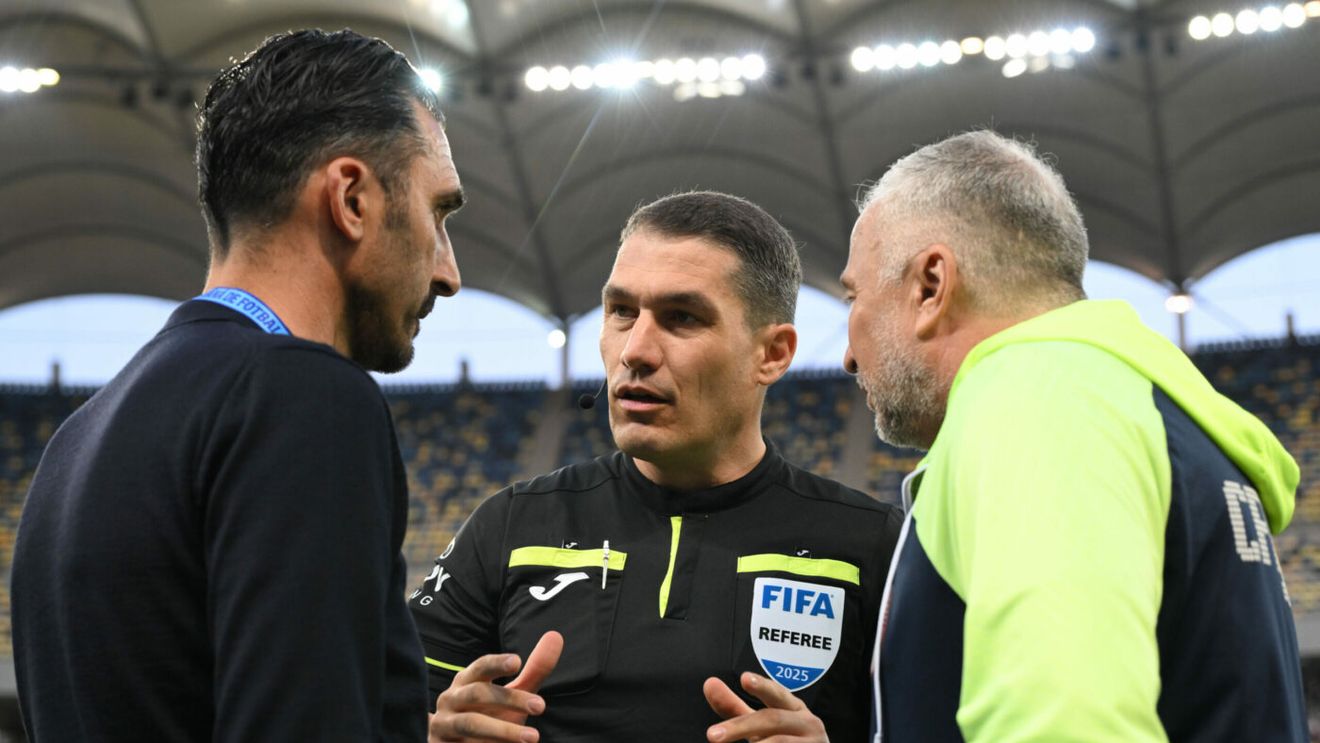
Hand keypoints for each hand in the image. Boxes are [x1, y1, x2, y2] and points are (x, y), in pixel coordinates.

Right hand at [429, 631, 563, 742]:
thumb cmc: (488, 715)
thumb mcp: (513, 695)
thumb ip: (534, 670)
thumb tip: (556, 636)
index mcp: (467, 680)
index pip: (481, 667)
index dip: (497, 663)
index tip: (517, 662)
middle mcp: (451, 699)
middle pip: (477, 693)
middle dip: (510, 699)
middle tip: (541, 706)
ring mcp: (444, 724)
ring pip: (470, 723)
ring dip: (502, 730)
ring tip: (533, 738)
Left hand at [703, 672, 828, 742]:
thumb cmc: (786, 741)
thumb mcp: (760, 725)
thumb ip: (735, 708)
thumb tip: (709, 684)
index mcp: (794, 708)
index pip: (777, 694)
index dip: (762, 686)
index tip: (745, 679)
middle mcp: (808, 723)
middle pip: (773, 719)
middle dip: (741, 726)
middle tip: (712, 735)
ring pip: (780, 742)